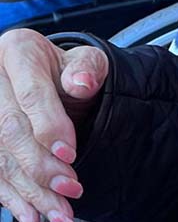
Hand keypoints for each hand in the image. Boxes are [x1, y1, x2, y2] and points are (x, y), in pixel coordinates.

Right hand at [0, 29, 107, 221]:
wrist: (53, 79)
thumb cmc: (71, 69)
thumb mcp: (87, 60)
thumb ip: (87, 69)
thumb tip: (82, 84)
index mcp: (17, 51)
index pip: (31, 94)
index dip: (48, 126)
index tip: (70, 154)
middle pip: (10, 129)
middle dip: (40, 166)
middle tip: (70, 189)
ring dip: (27, 189)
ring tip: (55, 211)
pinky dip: (10, 196)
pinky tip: (28, 213)